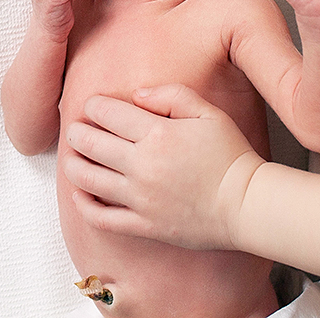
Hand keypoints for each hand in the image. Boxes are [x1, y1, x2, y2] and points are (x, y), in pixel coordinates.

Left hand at [62, 85, 262, 251]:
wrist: (247, 204)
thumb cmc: (231, 156)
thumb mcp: (208, 112)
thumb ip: (171, 95)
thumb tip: (135, 95)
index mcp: (157, 134)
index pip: (106, 112)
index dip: (92, 105)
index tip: (93, 106)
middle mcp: (143, 165)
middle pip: (88, 143)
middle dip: (75, 131)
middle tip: (75, 129)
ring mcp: (141, 198)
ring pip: (87, 179)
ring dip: (72, 164)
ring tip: (72, 157)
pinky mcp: (144, 225)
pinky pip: (101, 218)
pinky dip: (83, 205)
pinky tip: (79, 193)